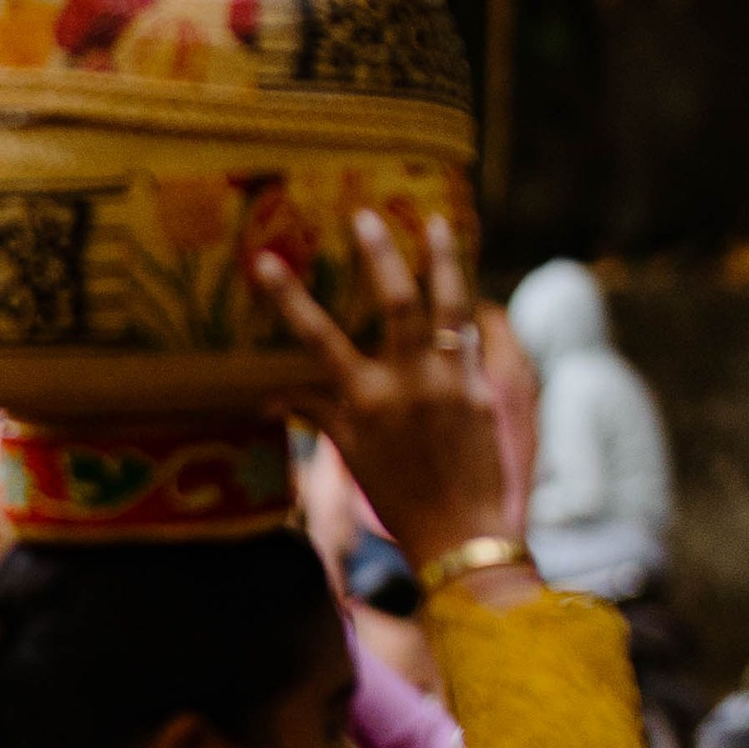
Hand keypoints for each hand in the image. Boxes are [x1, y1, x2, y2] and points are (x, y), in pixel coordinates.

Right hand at [254, 212, 516, 581]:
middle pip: (392, 302)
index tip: (264, 260)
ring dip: (442, 259)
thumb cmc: (397, 497)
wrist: (459, 533)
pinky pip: (478, 336)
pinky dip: (474, 310)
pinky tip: (472, 290)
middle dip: (378, 254)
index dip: (288, 298)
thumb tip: (272, 396)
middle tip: (367, 215)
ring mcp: (450, 381)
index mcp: (364, 400)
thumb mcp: (351, 455)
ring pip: (447, 304)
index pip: (317, 339)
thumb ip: (318, 414)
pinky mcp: (484, 388)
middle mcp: (406, 382)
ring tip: (438, 223)